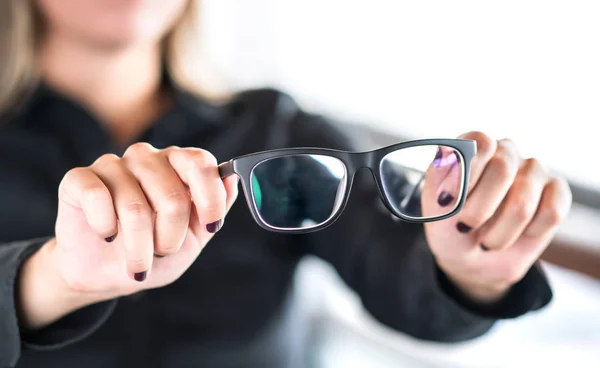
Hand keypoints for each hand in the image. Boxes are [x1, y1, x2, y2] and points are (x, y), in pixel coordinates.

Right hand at [19, 143, 237, 328]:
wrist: (106, 274)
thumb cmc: (154, 252)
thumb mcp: (194, 237)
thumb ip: (216, 208)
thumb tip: (233, 178)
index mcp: (178, 165)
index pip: (201, 163)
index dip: (210, 198)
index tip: (210, 227)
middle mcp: (147, 157)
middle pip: (172, 195)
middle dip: (171, 237)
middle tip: (163, 252)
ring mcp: (112, 165)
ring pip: (135, 207)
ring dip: (139, 246)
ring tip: (138, 257)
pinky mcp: (79, 179)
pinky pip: (98, 198)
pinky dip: (105, 228)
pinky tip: (106, 235)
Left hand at [422, 132, 571, 303]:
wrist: (472, 262)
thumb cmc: (450, 230)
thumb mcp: (434, 211)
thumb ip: (439, 180)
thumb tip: (448, 151)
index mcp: (473, 147)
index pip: (480, 142)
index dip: (466, 174)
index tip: (449, 201)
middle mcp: (505, 151)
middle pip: (502, 169)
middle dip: (478, 211)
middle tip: (465, 227)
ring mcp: (534, 170)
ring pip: (523, 202)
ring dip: (500, 233)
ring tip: (487, 239)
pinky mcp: (556, 191)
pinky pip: (551, 213)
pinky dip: (529, 234)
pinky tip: (517, 233)